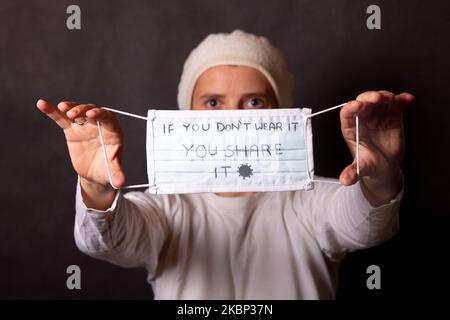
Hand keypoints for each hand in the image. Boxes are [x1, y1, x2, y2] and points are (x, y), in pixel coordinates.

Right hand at [36, 99, 125, 188]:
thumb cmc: (107, 169)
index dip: (101, 114)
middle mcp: (99, 125)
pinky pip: (62, 118)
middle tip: (74, 114)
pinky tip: (42, 104)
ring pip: (78, 112)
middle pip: (92, 111)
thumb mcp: (112, 172)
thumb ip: (116, 174)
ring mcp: (85, 126)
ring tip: (62, 108)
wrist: (94, 172)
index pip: (109, 118)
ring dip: (70, 108)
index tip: (91, 114)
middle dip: (83, 110)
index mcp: (113, 132)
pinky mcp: (72, 129)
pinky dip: (52, 111)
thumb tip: (120, 183)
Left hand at [339, 90, 414, 204]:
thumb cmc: (369, 164)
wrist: (385, 166)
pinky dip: (403, 99)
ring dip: (385, 96)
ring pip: (380, 99)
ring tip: (391, 99)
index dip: (351, 108)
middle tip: (377, 98)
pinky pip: (397, 104)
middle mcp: (363, 118)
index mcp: (351, 128)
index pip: (347, 113)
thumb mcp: (361, 169)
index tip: (357, 105)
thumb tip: (345, 180)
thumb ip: (353, 172)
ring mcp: (378, 115)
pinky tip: (408, 99)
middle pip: (363, 101)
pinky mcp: (393, 115)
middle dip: (369, 97)